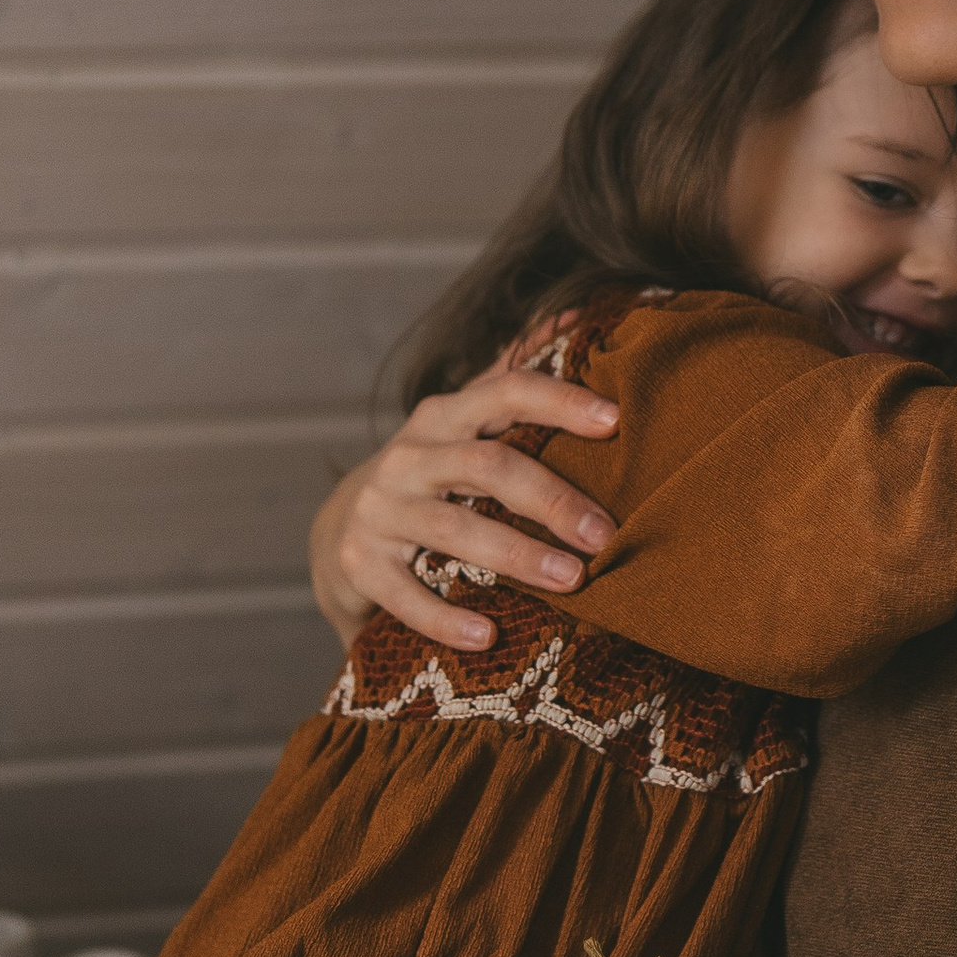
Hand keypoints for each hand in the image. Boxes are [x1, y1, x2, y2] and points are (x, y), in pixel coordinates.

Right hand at [309, 349, 619, 652]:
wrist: (340, 535)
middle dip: (551, 498)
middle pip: (488, 465)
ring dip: (516, 556)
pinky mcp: (357, 563)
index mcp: (445, 417)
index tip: (615, 420)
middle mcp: (409, 455)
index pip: (506, 390)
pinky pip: (405, 594)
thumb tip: (571, 316)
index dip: (560, 401)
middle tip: (604, 535)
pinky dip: (446, 619)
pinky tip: (488, 639)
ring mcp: (379, 509)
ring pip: (452, 530)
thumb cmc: (432, 477)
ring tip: (572, 582)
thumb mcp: (463, 426)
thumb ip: (511, 378)